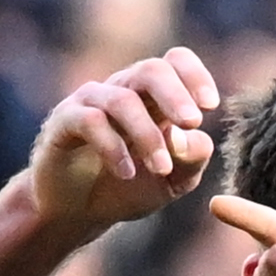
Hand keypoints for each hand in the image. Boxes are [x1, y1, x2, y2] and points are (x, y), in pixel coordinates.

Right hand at [30, 48, 220, 230]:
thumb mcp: (173, 181)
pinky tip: (126, 172)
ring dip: (148, 134)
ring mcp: (92, 102)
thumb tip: (190, 136)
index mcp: (155, 97)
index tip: (211, 106)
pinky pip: (90, 121)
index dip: (195, 76)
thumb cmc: (129, 188)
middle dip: (176, 94)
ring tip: (161, 168)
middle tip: (192, 121)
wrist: (79, 212)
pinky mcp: (65, 121)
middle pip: (152, 70)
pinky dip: (113, 147)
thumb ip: (192, 159)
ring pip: (123, 100)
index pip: (176, 63)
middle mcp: (124, 90)